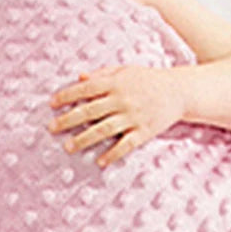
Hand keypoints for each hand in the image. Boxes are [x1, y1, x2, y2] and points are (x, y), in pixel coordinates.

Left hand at [48, 65, 184, 167]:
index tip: (52, 103)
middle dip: (68, 120)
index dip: (67, 96)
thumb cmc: (148, 79)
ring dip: (84, 139)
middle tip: (51, 128)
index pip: (85, 89)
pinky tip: (100, 161)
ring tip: (68, 147)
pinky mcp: (144, 131)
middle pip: (90, 111)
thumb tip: (79, 77)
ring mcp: (133, 117)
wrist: (179, 90)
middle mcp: (122, 100)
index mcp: (115, 83)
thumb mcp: (124, 70)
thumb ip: (102, 74)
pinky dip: (113, 154)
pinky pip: (126, 145)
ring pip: (103, 130)